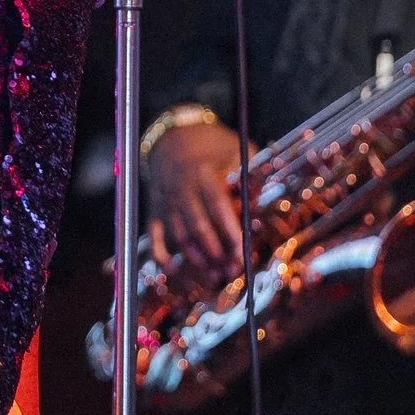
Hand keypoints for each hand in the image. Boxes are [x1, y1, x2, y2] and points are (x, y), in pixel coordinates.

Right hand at [144, 120, 245, 286]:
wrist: (173, 139)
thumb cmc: (212, 149)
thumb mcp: (235, 151)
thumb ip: (249, 174)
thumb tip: (260, 200)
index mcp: (204, 174)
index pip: (218, 207)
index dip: (229, 232)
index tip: (241, 252)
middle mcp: (182, 190)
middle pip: (198, 227)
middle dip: (216, 253)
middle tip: (231, 270)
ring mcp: (166, 202)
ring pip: (180, 237)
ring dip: (197, 259)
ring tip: (215, 275)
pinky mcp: (155, 211)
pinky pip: (154, 237)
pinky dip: (160, 256)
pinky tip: (174, 269)